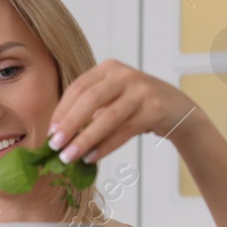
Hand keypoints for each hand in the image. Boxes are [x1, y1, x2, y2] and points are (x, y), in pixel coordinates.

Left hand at [48, 59, 198, 164]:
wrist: (177, 109)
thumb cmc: (135, 106)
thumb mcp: (111, 99)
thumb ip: (87, 111)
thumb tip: (56, 136)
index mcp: (108, 68)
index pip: (78, 88)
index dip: (61, 111)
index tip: (49, 133)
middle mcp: (124, 74)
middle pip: (90, 100)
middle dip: (69, 124)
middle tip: (54, 145)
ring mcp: (142, 90)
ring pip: (108, 117)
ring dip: (85, 140)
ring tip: (69, 157)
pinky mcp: (155, 108)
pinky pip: (125, 130)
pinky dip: (106, 146)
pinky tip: (92, 157)